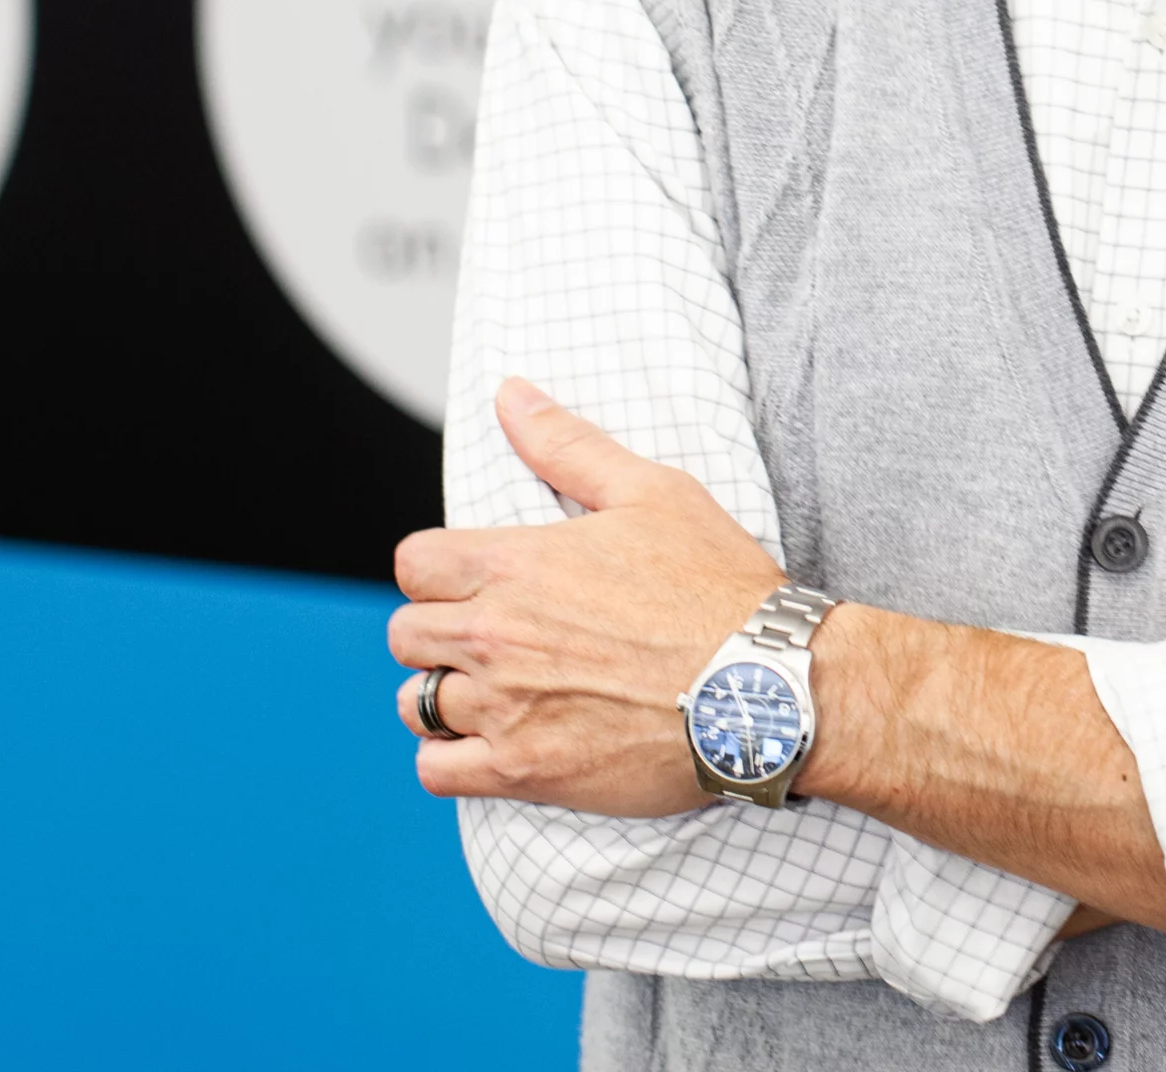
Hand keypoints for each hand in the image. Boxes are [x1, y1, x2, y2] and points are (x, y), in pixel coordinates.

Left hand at [390, 380, 783, 814]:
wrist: (760, 686)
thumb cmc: (715, 585)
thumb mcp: (651, 491)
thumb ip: (567, 445)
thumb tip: (510, 395)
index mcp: (515, 564)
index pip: (414, 563)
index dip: (437, 567)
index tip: (472, 577)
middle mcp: (494, 636)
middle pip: (405, 633)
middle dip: (439, 628)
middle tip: (492, 632)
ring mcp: (504, 709)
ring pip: (415, 703)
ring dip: (444, 693)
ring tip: (494, 688)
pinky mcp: (522, 771)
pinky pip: (437, 771)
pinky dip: (451, 758)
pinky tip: (492, 741)